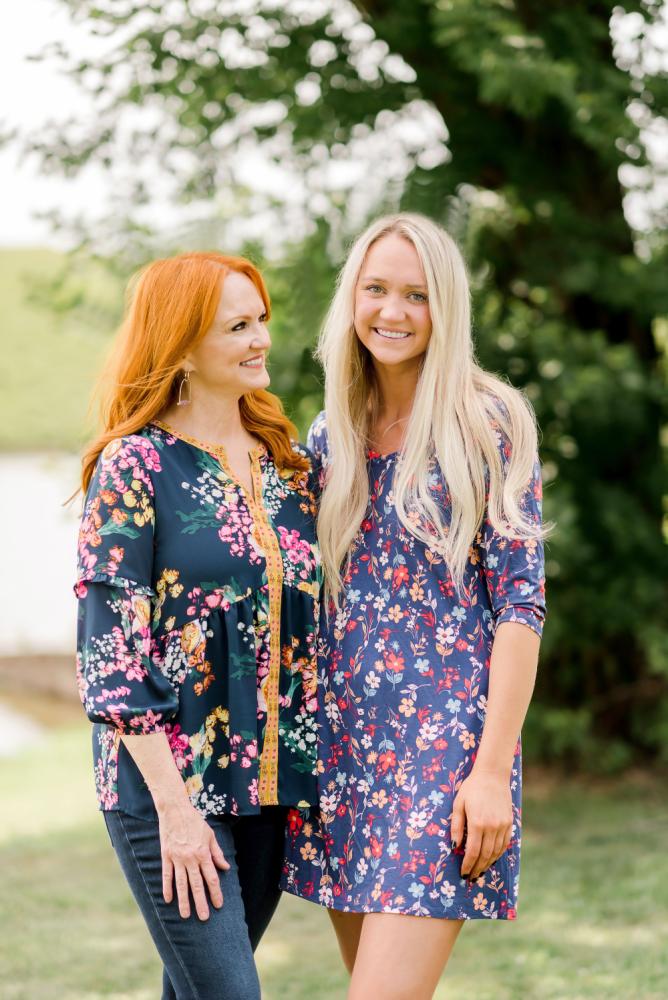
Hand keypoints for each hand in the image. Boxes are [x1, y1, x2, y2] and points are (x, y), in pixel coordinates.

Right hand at [158, 802, 229, 919]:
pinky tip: (168, 900)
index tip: (218, 904)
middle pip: (197, 884)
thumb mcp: (210, 835)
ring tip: (186, 915)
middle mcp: (190, 858)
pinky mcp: (166, 856)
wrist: (175, 810)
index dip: (215, 892)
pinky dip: (167, 888)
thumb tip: (225, 868)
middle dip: (201, 902)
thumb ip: (217, 853)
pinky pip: (167, 875)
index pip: (211, 877)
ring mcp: (177, 858)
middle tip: (204, 917)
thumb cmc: (195, 821)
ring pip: (181, 884)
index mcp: (203, 853)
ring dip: (184, 900)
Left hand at [450, 768, 512, 879]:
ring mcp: (503, 825)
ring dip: (488, 864)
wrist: (492, 775)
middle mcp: (492, 827)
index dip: (468, 865)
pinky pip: (504, 844)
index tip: (463, 874)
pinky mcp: (509, 823)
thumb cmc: (471, 788)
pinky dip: (498, 854)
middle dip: (477, 868)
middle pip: (485, 855)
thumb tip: (455, 846)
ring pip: (496, 852)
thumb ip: (457, 826)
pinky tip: (491, 859)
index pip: (473, 851)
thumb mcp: (458, 804)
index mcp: (477, 822)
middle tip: (471, 878)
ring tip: (480, 872)